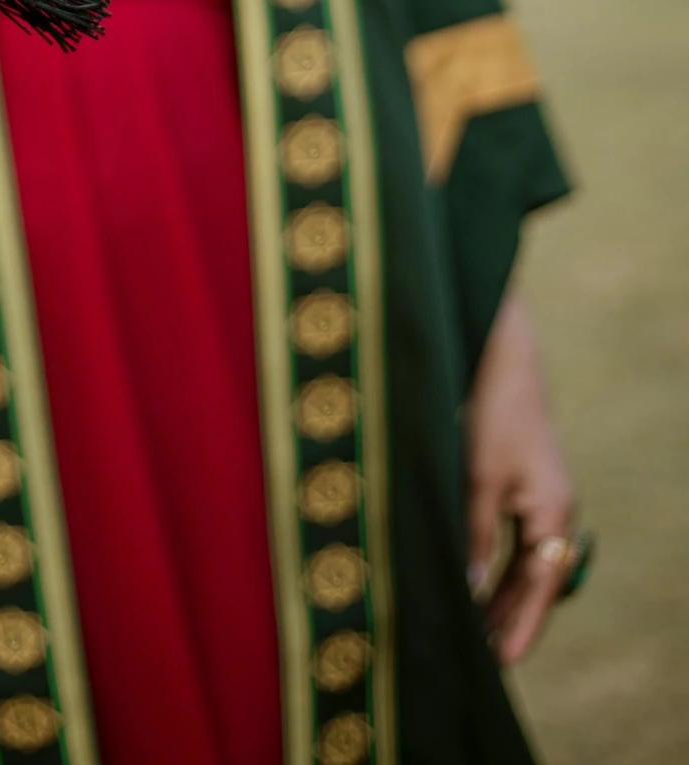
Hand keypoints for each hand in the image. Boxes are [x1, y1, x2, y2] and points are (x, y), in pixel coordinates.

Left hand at [463, 289, 575, 663]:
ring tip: (475, 631)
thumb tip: (466, 586)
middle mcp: (554, 511)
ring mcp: (540, 498)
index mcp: (553, 513)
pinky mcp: (522, 485)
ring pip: (523, 563)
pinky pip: (514, 541)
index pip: (540, 587)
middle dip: (509, 618)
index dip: (520, 626)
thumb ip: (473, 534)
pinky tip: (474, 582)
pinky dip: (496, 566)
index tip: (501, 662)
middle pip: (535, 581)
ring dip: (500, 594)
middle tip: (482, 657)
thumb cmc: (491, 414)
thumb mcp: (478, 479)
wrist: (500, 358)